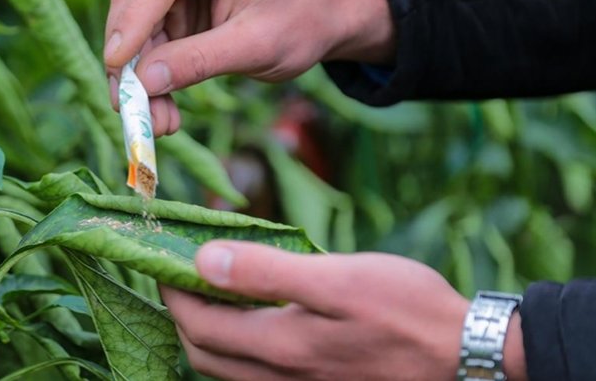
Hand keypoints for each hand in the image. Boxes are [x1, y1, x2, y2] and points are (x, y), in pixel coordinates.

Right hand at [105, 0, 393, 135]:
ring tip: (159, 123)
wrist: (318, 20)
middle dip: (130, 61)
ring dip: (139, 78)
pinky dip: (151, 78)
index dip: (132, 23)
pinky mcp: (172, 6)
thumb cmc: (300, 23)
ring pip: (134, 27)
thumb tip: (146, 82)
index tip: (117, 67)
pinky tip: (164, 111)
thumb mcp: (256, 46)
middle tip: (133, 111)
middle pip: (136, 1)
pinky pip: (146, 42)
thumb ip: (201, 61)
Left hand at [161, 241, 501, 380]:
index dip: (173, 291)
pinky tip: (249, 326)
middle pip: (203, 353)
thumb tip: (205, 261)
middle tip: (180, 276)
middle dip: (182, 314)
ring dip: (206, 335)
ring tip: (208, 297)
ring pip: (225, 372)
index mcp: (280, 347)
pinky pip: (254, 379)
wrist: (463, 356)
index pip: (198, 324)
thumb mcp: (337, 278)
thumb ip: (266, 273)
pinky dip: (235, 353)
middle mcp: (279, 379)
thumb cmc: (406, 310)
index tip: (164, 260)